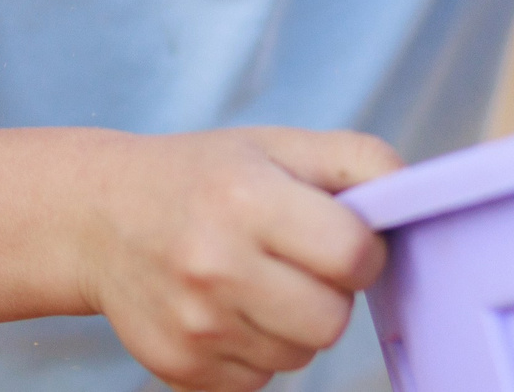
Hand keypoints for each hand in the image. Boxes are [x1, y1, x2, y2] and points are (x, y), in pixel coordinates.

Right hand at [75, 126, 399, 391]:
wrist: (97, 218)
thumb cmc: (201, 178)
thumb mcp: (275, 146)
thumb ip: (356, 160)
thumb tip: (416, 197)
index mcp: (244, 198)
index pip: (353, 254)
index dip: (361, 249)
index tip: (339, 235)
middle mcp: (215, 265)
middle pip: (333, 321)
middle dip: (329, 293)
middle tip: (294, 261)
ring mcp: (195, 325)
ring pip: (301, 355)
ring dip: (293, 324)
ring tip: (253, 280)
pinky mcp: (181, 368)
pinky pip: (261, 378)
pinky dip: (256, 349)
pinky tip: (225, 308)